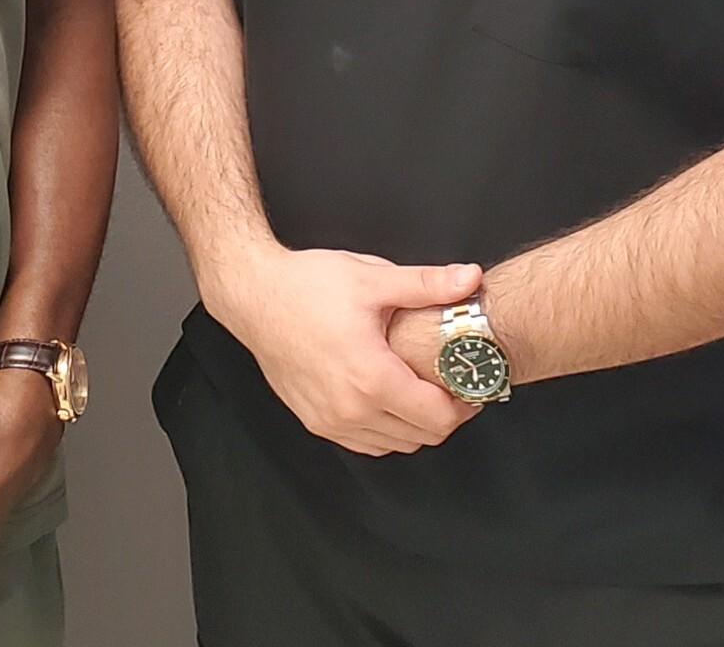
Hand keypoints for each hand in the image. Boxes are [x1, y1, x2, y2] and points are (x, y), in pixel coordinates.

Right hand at [204, 246, 482, 457]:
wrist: (252, 295)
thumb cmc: (306, 285)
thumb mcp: (372, 278)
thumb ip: (426, 284)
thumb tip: (470, 279)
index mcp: (371, 378)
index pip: (438, 417)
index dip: (465, 403)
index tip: (471, 381)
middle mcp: (351, 410)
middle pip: (422, 437)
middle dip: (445, 413)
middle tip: (452, 381)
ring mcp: (331, 421)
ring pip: (395, 445)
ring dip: (416, 424)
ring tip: (421, 386)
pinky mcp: (316, 422)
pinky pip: (366, 443)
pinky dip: (386, 429)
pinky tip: (388, 397)